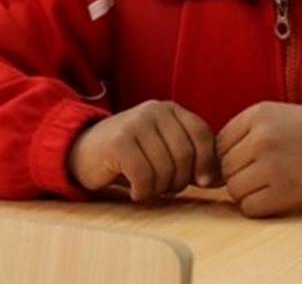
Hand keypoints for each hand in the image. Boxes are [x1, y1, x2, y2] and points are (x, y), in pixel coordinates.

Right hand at [67, 100, 220, 200]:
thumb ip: (189, 155)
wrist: (83, 151)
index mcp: (171, 110)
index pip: (202, 134)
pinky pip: (144, 176)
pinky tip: (135, 191)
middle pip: (185, 156)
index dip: (207, 163)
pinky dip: (142, 191)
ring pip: (165, 169)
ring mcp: (135, 123)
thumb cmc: (131, 155)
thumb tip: (217, 180)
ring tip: (148, 188)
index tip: (202, 182)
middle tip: (165, 188)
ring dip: (160, 189)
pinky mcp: (118, 141)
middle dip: (179, 181)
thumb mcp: (163, 147)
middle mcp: (155, 111)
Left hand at [216, 101, 301, 217]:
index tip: (249, 159)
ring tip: (270, 183)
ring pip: (234, 190)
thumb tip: (210, 166)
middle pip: (224, 169)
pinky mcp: (282, 192)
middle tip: (262, 173)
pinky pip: (249, 208)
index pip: (218, 145)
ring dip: (247, 192)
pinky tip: (275, 196)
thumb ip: (241, 132)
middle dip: (238, 174)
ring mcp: (271, 166)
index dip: (230, 156)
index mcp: (256, 115)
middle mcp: (261, 138)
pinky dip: (258, 207)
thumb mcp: (272, 115)